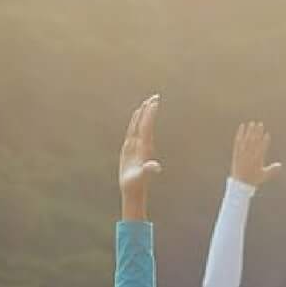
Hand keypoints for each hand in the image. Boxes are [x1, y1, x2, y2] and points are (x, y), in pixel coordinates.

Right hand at [119, 95, 161, 220]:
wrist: (133, 190)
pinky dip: (134, 123)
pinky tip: (136, 117)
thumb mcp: (142, 176)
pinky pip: (132, 131)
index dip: (150, 114)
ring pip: (139, 126)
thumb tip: (155, 167)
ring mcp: (136, 146)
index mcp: (145, 147)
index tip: (154, 102)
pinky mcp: (129, 149)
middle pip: (146, 123)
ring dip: (143, 115)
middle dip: (150, 110)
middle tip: (155, 97)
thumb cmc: (136, 184)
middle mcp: (142, 145)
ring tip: (146, 103)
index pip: (148, 126)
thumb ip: (148, 170)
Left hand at [230, 121, 281, 188]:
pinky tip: (242, 127)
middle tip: (260, 124)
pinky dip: (240, 133)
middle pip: (254, 141)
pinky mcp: (236, 152)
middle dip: (258, 132)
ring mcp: (242, 153)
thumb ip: (272, 170)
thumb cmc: (253, 180)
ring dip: (249, 131)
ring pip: (246, 139)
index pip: (262, 148)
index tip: (267, 134)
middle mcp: (250, 155)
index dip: (265, 141)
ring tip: (252, 123)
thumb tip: (280, 165)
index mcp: (257, 160)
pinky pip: (238, 141)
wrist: (240, 183)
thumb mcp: (264, 175)